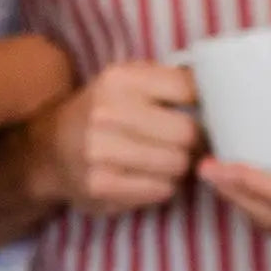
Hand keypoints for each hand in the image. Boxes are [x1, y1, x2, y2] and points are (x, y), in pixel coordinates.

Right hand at [29, 61, 200, 214]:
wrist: (51, 150)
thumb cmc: (103, 113)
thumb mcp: (127, 82)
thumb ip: (167, 80)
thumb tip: (219, 89)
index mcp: (120, 80)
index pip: (189, 89)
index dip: (206, 105)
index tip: (205, 114)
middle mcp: (108, 113)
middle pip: (187, 134)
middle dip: (195, 142)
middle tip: (190, 145)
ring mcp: (102, 152)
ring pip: (177, 165)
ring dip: (181, 167)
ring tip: (168, 161)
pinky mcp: (103, 186)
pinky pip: (161, 190)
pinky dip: (164, 186)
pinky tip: (151, 177)